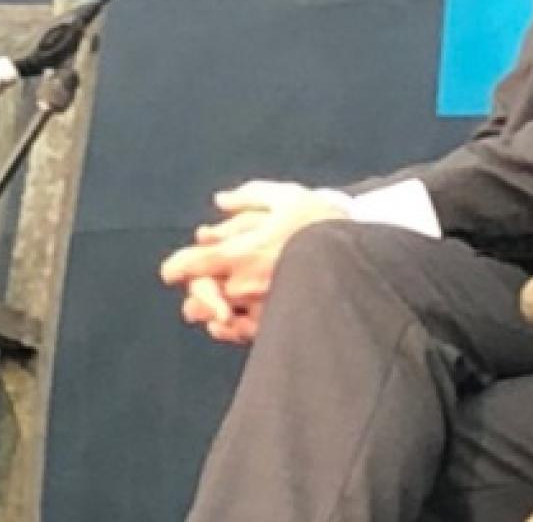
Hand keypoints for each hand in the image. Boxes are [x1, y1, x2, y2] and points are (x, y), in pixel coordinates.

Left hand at [160, 180, 348, 344]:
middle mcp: (241, 286)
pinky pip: (240, 335)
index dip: (175, 267)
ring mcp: (258, 311)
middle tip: (201, 285)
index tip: (171, 271)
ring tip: (218, 303)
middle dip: (195, 291)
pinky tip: (232, 319)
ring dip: (212, 311)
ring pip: (215, 320)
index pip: (188, 266)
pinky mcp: (275, 328)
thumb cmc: (321, 223)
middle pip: (196, 297)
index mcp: (238, 252)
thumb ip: (248, 198)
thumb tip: (219, 202)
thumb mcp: (285, 196)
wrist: (360, 261)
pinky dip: (230, 328)